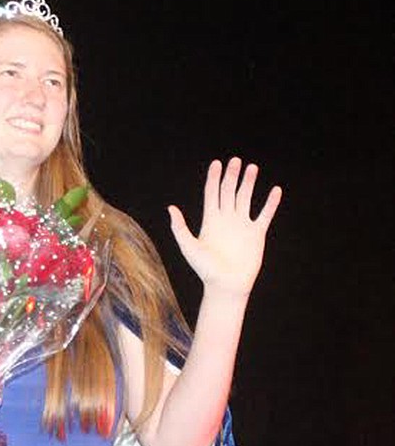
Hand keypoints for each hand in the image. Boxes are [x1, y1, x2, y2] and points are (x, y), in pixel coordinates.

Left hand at [168, 158, 281, 298]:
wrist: (226, 285)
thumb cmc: (205, 269)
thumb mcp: (188, 246)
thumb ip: (180, 227)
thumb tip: (170, 208)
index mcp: (210, 220)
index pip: (211, 193)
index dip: (213, 178)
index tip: (217, 163)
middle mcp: (226, 219)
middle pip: (229, 192)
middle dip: (232, 176)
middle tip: (236, 161)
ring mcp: (242, 225)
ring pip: (246, 198)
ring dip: (249, 183)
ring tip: (252, 168)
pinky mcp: (256, 234)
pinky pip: (265, 214)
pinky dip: (270, 203)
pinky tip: (275, 190)